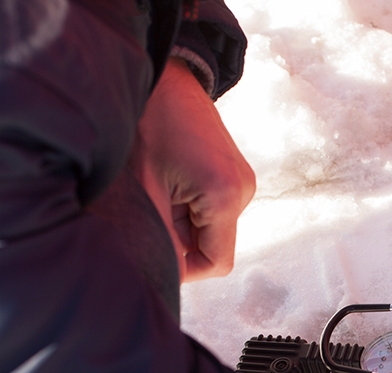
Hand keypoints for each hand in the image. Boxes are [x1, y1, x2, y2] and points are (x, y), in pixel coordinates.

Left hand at [131, 58, 256, 281]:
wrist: (164, 78)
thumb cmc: (150, 125)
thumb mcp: (147, 190)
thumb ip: (161, 238)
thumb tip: (167, 275)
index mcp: (226, 196)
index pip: (217, 263)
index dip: (185, 268)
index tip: (158, 250)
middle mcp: (244, 190)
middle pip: (214, 244)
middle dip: (181, 235)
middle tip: (152, 203)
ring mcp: (243, 180)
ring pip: (212, 226)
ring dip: (184, 218)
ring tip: (162, 184)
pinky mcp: (236, 172)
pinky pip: (215, 207)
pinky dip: (191, 203)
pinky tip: (172, 177)